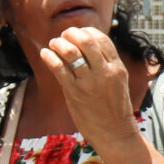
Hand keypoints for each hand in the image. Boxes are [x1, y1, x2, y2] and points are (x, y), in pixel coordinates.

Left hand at [39, 27, 138, 159]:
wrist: (115, 132)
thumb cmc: (115, 108)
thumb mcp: (118, 82)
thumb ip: (106, 65)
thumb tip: (87, 47)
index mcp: (117, 68)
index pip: (102, 39)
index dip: (86, 31)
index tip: (78, 34)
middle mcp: (105, 72)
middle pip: (86, 41)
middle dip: (70, 34)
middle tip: (63, 37)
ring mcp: (89, 82)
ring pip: (70, 52)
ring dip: (57, 44)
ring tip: (54, 45)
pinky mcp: (74, 92)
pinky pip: (58, 68)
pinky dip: (49, 57)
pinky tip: (46, 54)